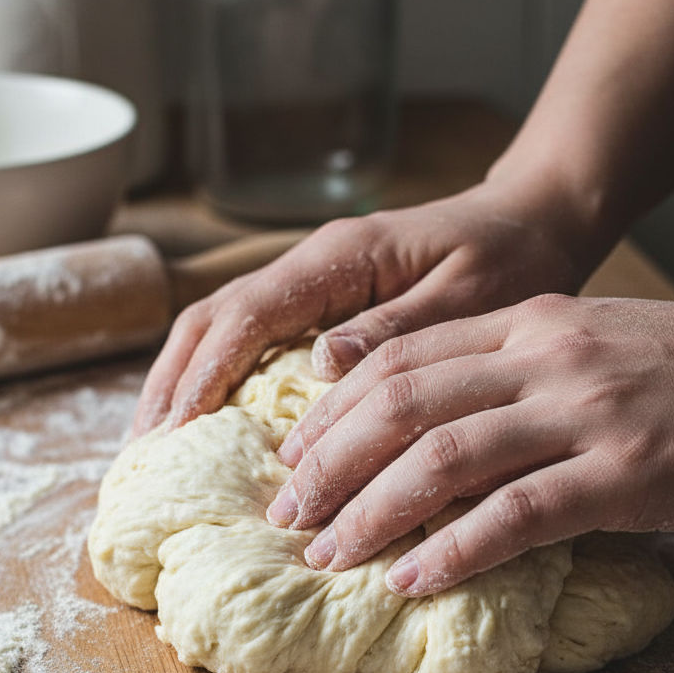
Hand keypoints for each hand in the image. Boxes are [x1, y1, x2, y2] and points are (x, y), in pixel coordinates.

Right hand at [130, 178, 585, 437]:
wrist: (531, 218)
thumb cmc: (511, 256)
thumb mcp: (469, 296)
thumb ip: (397, 328)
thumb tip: (317, 366)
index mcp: (340, 257)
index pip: (247, 316)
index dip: (203, 377)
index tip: (172, 437)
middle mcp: (312, 264)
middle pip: (212, 319)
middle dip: (171, 384)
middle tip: (141, 454)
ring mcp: (311, 280)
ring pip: (221, 326)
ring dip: (182, 382)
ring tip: (156, 444)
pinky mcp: (320, 301)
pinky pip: (250, 337)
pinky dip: (215, 377)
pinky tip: (206, 418)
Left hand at [266, 289, 673, 595]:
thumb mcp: (594, 344)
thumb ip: (518, 372)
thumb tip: (444, 428)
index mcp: (529, 322)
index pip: (399, 358)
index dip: (332, 411)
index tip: (293, 456)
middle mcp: (544, 356)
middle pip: (401, 403)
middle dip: (328, 463)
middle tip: (286, 515)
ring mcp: (584, 411)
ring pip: (443, 457)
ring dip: (370, 511)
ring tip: (325, 555)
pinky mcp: (625, 472)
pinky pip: (516, 514)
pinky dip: (452, 550)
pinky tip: (410, 580)